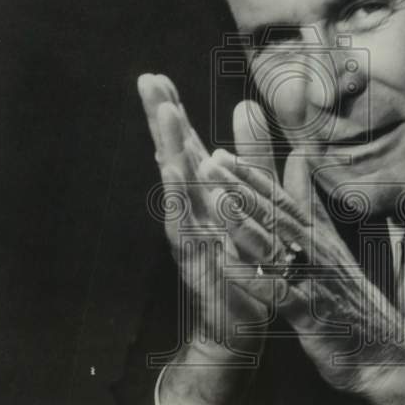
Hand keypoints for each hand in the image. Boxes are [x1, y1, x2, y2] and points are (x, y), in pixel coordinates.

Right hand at [137, 74, 273, 404]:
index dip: (173, 113)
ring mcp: (189, 233)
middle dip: (160, 118)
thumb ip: (258, 161)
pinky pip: (184, 224)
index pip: (187, 146)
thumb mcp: (256, 204)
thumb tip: (251, 113)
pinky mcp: (194, 258)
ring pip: (175, 184)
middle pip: (172, 156)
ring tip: (162, 111)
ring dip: (167, 147)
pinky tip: (172, 172)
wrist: (238, 327)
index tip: (158, 77)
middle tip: (146, 80)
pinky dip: (178, 197)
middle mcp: (191, 210)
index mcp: (206, 196)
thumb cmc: (244, 267)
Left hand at [202, 103, 404, 404]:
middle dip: (242, 187)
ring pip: (276, 247)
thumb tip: (301, 162)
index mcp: (319, 239)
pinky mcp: (310, 314)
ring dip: (244, 223)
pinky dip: (253, 279)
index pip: (283, 200)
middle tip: (209, 162)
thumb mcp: (332, 249)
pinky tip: (228, 267)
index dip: (252, 176)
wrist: (385, 352)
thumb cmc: (352, 301)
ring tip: (216, 201)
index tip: (222, 154)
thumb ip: (313, 208)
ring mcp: (314, 282)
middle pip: (276, 214)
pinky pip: (278, 293)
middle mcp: (317, 253)